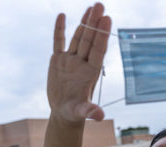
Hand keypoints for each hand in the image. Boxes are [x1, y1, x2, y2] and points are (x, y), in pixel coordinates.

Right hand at [47, 3, 110, 122]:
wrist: (64, 112)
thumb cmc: (75, 113)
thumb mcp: (81, 112)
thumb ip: (90, 111)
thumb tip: (100, 116)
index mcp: (91, 72)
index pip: (98, 50)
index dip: (102, 35)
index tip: (107, 19)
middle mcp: (83, 63)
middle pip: (90, 39)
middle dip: (95, 22)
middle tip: (101, 5)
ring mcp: (71, 60)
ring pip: (78, 37)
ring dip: (84, 22)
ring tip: (91, 7)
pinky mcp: (58, 61)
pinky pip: (59, 42)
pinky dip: (60, 30)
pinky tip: (62, 16)